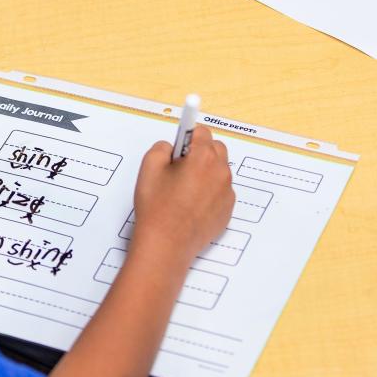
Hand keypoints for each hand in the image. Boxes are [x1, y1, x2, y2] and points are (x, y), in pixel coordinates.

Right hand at [130, 126, 234, 267]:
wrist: (166, 244)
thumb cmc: (157, 206)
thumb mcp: (149, 167)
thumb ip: (162, 147)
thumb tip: (172, 148)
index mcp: (202, 157)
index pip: (201, 132)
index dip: (187, 137)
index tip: (180, 145)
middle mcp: (220, 172)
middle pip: (215, 149)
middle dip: (199, 153)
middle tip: (179, 169)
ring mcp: (226, 192)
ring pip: (218, 171)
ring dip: (205, 173)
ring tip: (183, 191)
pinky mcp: (227, 210)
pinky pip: (220, 192)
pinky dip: (209, 193)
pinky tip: (190, 205)